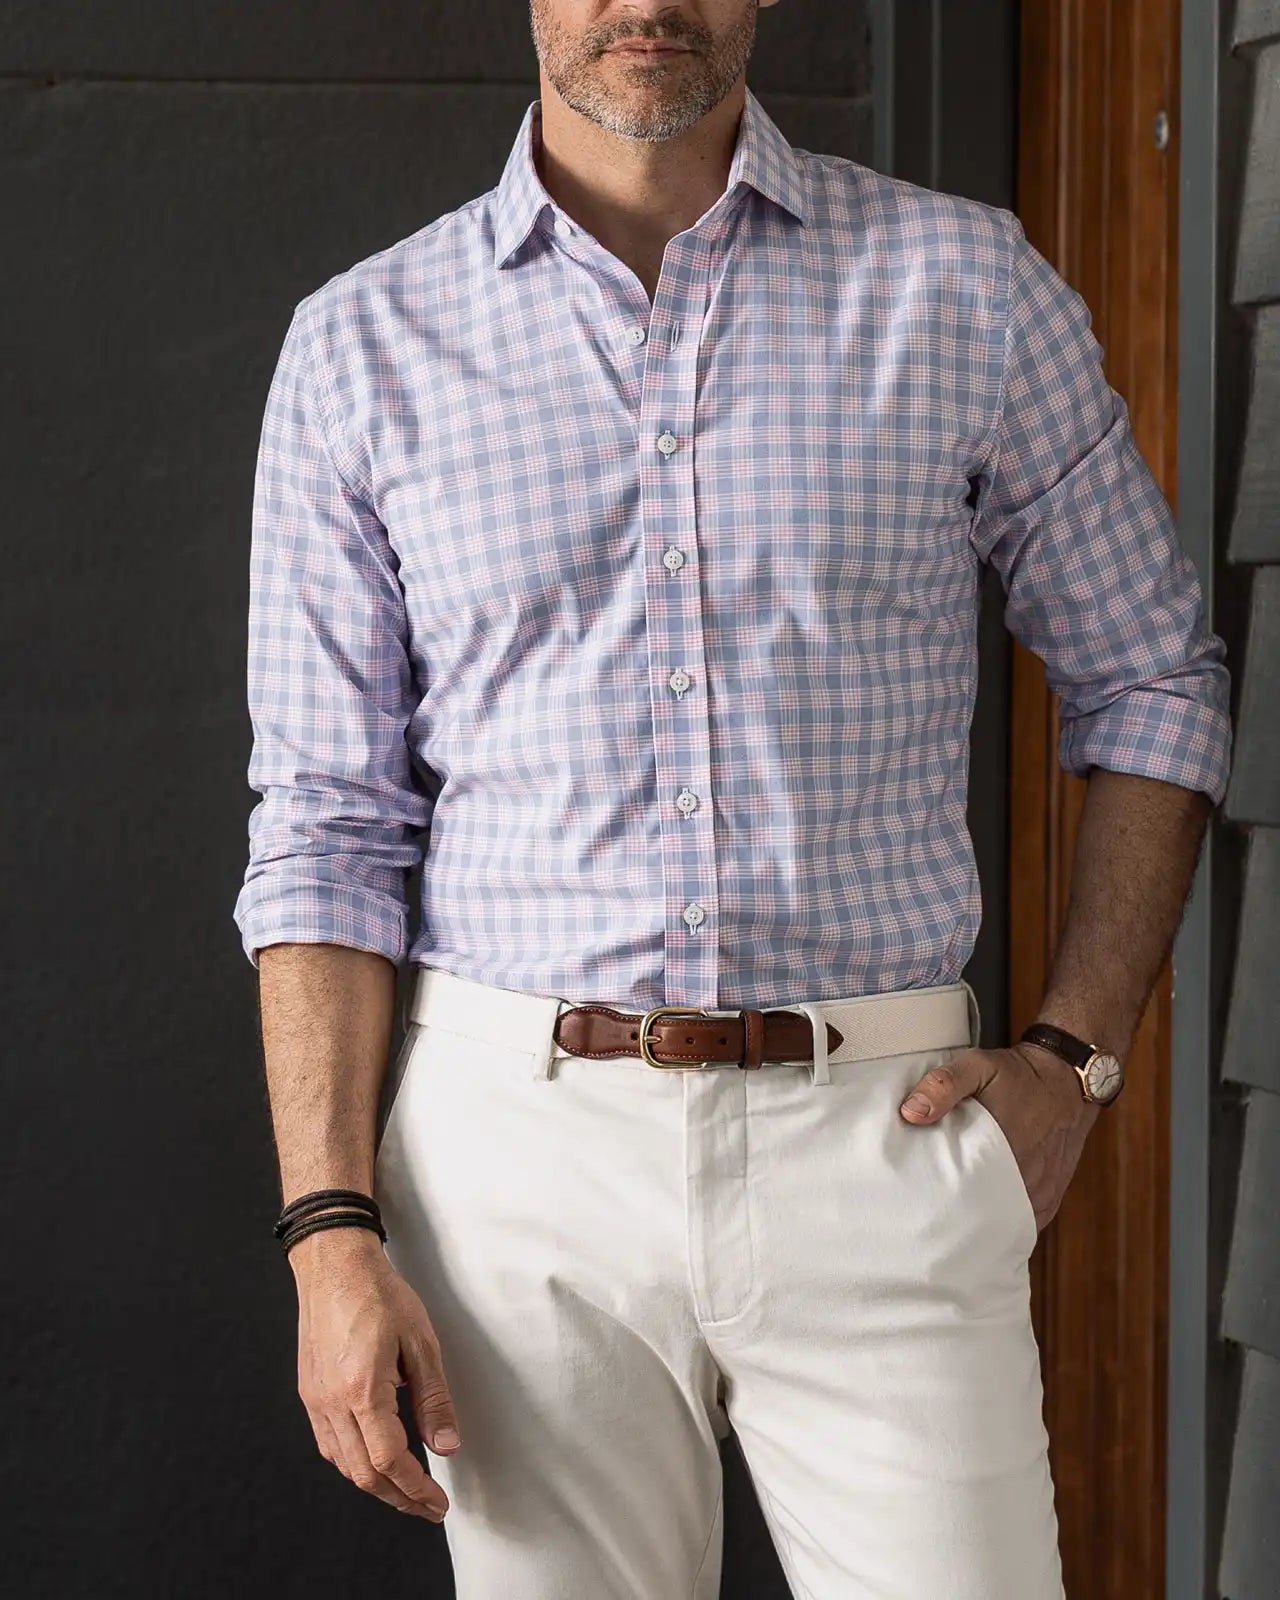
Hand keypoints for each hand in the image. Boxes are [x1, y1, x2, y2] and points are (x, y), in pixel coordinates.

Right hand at [290, 1227, 460, 1520]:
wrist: (334, 1266)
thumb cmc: (377, 1294)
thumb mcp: (421, 1343)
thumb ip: (433, 1399)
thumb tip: (446, 1445)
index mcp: (361, 1391)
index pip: (389, 1461)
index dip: (415, 1490)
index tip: (436, 1503)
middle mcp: (332, 1403)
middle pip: (363, 1474)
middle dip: (398, 1498)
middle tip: (426, 1507)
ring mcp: (315, 1400)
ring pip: (343, 1464)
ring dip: (375, 1485)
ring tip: (405, 1490)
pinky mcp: (309, 1392)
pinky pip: (329, 1444)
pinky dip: (353, 1463)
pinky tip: (372, 1460)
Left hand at [898, 1041, 1102, 1232]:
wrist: (1068, 1081)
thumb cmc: (1020, 1076)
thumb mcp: (978, 1067)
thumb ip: (944, 1086)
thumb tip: (911, 1112)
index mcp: (1003, 1152)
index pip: (963, 1194)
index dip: (939, 1201)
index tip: (919, 1199)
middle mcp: (1026, 1179)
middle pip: (983, 1215)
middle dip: (957, 1216)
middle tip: (930, 1211)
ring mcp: (1040, 1193)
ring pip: (1004, 1223)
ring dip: (982, 1221)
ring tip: (954, 1218)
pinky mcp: (1050, 1198)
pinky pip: (1024, 1224)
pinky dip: (1005, 1224)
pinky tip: (984, 1221)